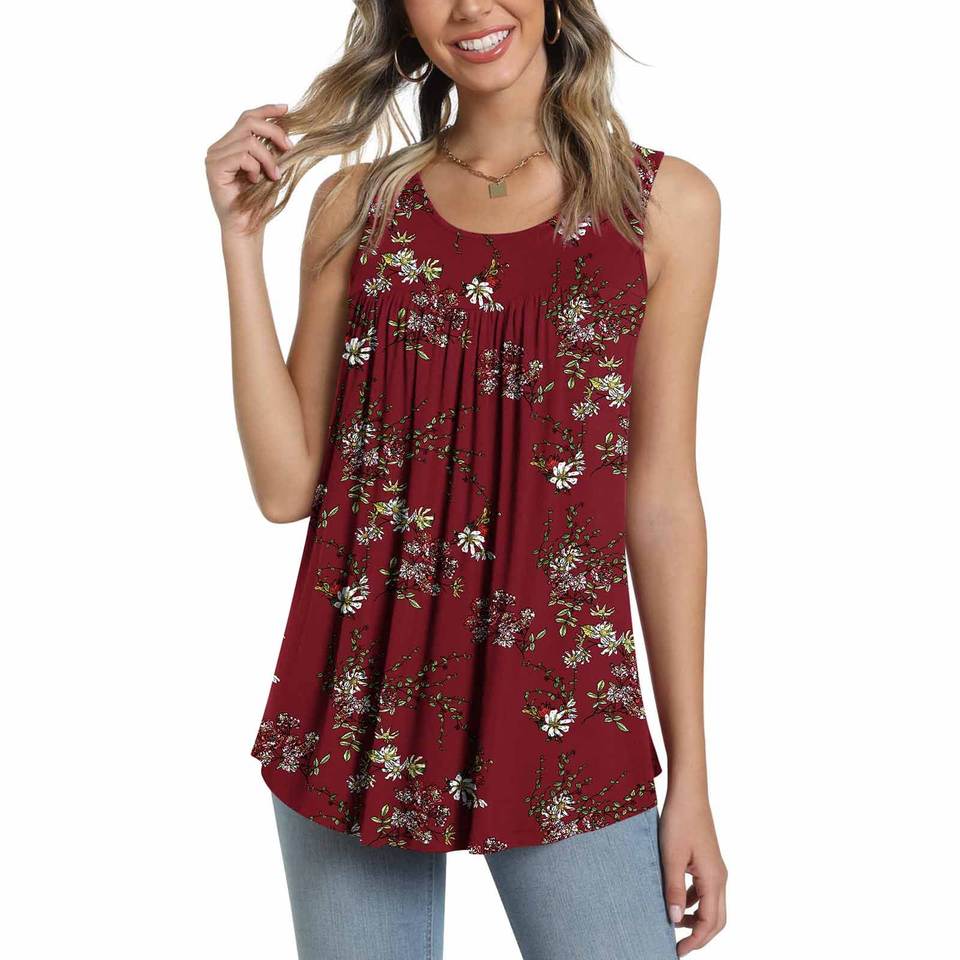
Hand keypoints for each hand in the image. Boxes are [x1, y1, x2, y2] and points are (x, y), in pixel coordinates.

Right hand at [205, 103, 293, 236]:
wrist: (247, 230)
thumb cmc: (259, 204)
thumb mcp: (271, 170)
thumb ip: (274, 149)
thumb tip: (288, 127)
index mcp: (230, 146)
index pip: (247, 118)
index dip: (267, 110)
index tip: (287, 109)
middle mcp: (219, 148)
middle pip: (248, 121)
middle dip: (274, 132)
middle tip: (290, 149)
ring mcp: (214, 157)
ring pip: (249, 140)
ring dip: (268, 158)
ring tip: (273, 176)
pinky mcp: (214, 168)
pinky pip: (243, 155)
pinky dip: (256, 167)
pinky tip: (257, 181)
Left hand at [659, 790, 726, 955]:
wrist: (688, 793)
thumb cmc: (680, 820)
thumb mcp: (671, 857)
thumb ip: (673, 889)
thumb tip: (675, 920)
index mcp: (713, 880)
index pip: (710, 923)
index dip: (695, 941)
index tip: (677, 951)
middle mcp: (719, 877)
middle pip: (716, 919)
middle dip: (700, 936)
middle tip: (678, 945)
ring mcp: (714, 869)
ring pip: (711, 905)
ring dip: (696, 919)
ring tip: (673, 924)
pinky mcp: (707, 862)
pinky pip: (704, 890)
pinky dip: (693, 902)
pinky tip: (675, 899)